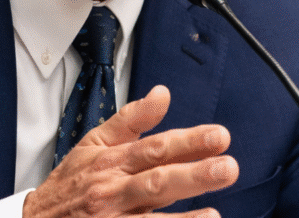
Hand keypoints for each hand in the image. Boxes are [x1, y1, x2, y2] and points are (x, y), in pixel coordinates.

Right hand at [24, 86, 237, 217]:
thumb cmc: (69, 182)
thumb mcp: (94, 143)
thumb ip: (131, 119)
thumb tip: (162, 94)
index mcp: (112, 162)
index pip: (156, 148)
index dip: (189, 142)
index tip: (221, 136)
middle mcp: (111, 192)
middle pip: (156, 182)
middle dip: (194, 176)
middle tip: (229, 168)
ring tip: (213, 215)